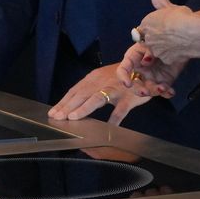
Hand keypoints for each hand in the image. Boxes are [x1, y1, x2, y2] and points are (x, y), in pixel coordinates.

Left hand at [48, 63, 169, 124]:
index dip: (63, 102)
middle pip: (82, 94)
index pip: (75, 90)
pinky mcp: (129, 97)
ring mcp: (116, 88)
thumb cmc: (121, 78)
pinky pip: (119, 111)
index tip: (52, 112)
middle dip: (68, 106)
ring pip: (97, 98)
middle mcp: (102, 81)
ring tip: (73, 117)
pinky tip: (104, 130)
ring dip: (84, 108)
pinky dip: (112, 121)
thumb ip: (90, 91)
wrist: (147, 69)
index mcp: (94, 77)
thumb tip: (72, 107)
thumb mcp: (103, 81)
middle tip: (56, 117)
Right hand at [117, 43, 184, 91]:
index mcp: (134, 59)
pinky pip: (164, 90)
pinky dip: (168, 92)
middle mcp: (141, 71)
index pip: (123, 69)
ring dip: (155, 91)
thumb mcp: (151, 42)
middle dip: (139, 90)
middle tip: (145, 92)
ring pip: (150, 89)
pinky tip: (171, 92)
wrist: (176, 42)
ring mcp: (152, 78)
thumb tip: (146, 61)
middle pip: (135, 84)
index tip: (128, 84)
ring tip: (162, 88)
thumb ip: (148, 50)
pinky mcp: (164, 82)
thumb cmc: (159, 39)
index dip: (123, 77)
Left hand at [135, 0, 199, 62]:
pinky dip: (172, 54)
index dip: (153, 27)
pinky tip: (182, 48)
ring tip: (178, 41)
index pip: (143, 28)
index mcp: (147, 23)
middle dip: (157, 38)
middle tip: (171, 34)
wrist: (195, 34)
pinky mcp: (165, 60)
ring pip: (157, 50)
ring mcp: (156, 50)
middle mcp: (148, 38)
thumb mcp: (171, 6)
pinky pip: (167, 57)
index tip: (162, 26)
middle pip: (149, 40)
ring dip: (164, 47)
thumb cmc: (183, 18)